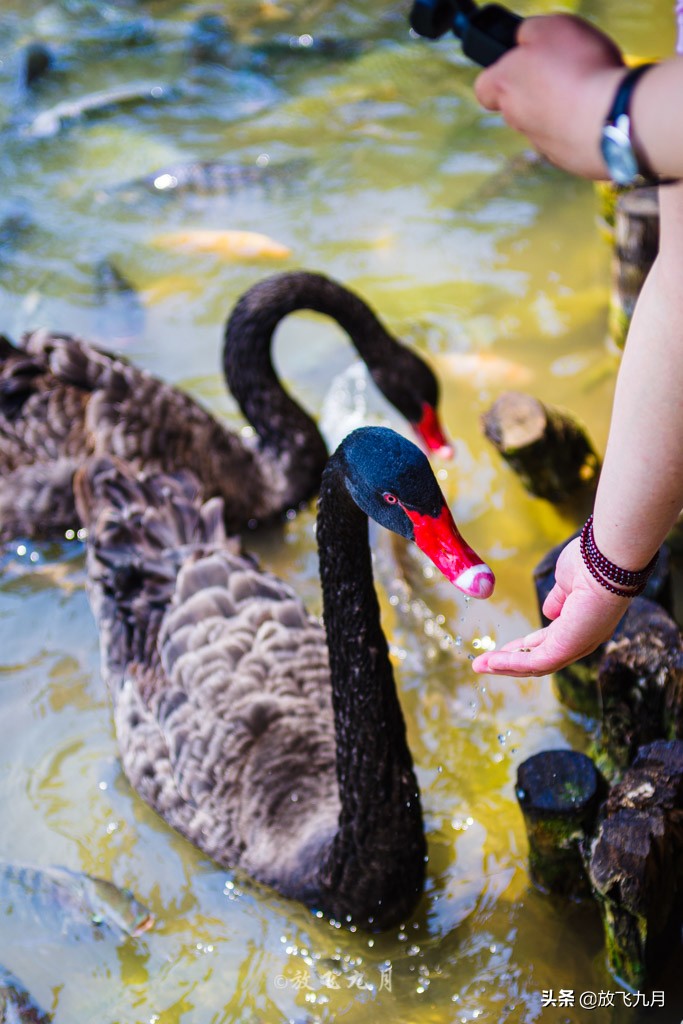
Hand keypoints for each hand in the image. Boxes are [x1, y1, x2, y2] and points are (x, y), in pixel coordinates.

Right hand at [471, 538, 629, 676]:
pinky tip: (491, 661)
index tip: (503, 648)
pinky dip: (511, 663)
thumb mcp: (567, 583)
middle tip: (484, 663)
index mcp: (582, 624)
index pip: (550, 642)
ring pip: (536, 665)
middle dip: (510, 662)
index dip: (524, 647)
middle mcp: (582, 640)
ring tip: (479, 666)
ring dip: (505, 667)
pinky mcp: (568, 647)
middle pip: (541, 659)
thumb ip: (558, 600)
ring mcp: (577, 645)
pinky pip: (535, 661)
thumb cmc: (591, 563)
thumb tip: (550, 612)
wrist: (606, 559)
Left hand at [474, 14, 625, 178]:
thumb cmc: (577, 67)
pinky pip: (569, 139)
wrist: (610, 116)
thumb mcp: (549, 27)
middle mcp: (516, 119)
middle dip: (536, 92)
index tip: (517, 68)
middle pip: (517, 105)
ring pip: (544, 124)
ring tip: (587, 91)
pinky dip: (580, 127)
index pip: (484, 88)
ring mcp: (540, 143)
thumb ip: (528, 33)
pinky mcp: (566, 159)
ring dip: (560, 110)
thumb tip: (524, 40)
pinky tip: (599, 112)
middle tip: (564, 73)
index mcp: (505, 86)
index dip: (498, 77)